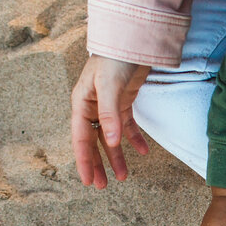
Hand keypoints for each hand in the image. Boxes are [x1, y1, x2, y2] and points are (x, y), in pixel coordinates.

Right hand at [71, 55, 150, 187]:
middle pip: (94, 141)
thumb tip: (111, 141)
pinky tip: (144, 152)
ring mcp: (108, 105)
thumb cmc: (115, 59)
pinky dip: (135, 139)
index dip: (84, 161)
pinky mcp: (124, 102)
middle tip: (102, 186)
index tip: (88, 181)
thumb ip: (110, 114)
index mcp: (82, 104)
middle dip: (99, 164)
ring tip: (124, 177)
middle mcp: (92, 107)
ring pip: (111, 137)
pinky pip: (128, 126)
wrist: (132, 39)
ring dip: (117, 156)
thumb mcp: (110, 86)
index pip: (81, 138)